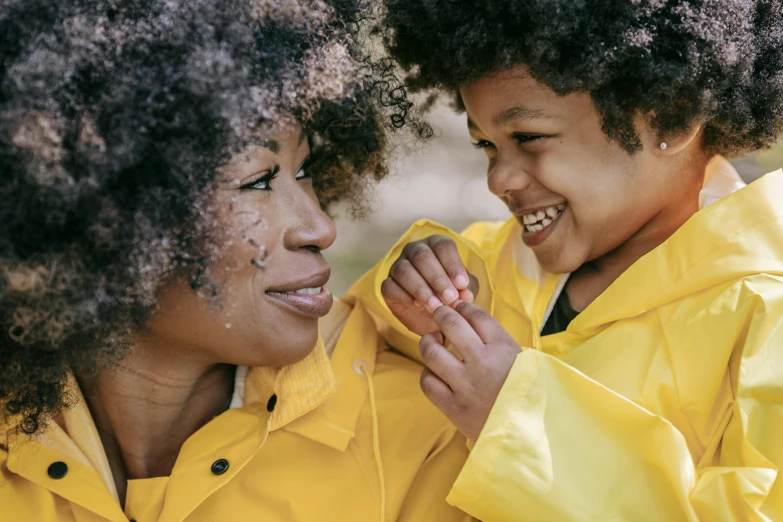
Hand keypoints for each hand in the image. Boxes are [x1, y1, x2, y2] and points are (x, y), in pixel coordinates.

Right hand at [381, 235, 477, 335]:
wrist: (432, 318)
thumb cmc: (449, 295)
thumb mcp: (463, 292)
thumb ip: (466, 290)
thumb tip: (465, 294)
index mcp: (435, 245)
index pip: (442, 246)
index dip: (452, 264)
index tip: (462, 284)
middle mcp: (414, 250)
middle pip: (422, 256)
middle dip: (437, 278)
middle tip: (450, 298)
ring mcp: (398, 266)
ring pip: (404, 270)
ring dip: (421, 289)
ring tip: (435, 306)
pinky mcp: (387, 285)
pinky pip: (390, 286)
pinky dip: (405, 296)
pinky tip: (418, 306)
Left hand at [418, 302, 520, 440]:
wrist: (525, 435)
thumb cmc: (524, 394)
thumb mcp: (521, 361)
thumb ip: (497, 341)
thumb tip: (468, 318)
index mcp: (504, 349)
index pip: (476, 315)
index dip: (462, 307)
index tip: (457, 307)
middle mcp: (482, 363)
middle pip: (451, 324)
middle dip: (441, 314)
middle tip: (439, 315)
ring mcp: (465, 385)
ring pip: (431, 351)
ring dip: (428, 342)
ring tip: (431, 341)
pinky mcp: (453, 407)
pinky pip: (427, 382)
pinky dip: (427, 373)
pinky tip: (434, 372)